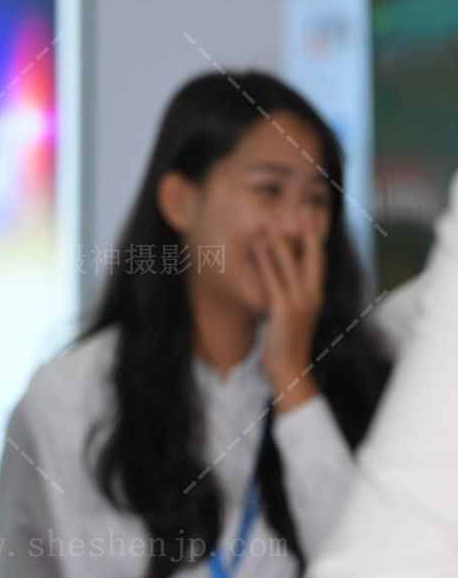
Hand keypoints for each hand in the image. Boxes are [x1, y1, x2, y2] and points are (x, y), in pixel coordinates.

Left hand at [257, 217, 324, 411]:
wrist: (289, 370)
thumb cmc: (287, 342)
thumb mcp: (293, 313)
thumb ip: (291, 293)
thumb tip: (282, 275)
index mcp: (316, 293)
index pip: (319, 258)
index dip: (315, 235)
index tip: (310, 213)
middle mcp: (312, 294)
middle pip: (313, 255)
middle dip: (308, 230)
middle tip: (300, 206)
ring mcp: (300, 302)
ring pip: (291, 264)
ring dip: (280, 242)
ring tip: (270, 221)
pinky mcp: (284, 311)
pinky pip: (274, 280)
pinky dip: (266, 262)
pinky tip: (257, 247)